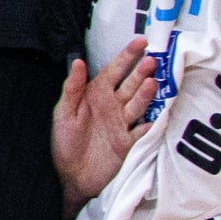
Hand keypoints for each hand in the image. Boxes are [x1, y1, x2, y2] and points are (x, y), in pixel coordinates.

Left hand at [51, 39, 157, 207]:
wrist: (71, 177)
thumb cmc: (63, 143)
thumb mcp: (63, 113)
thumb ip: (73, 88)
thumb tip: (78, 62)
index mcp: (96, 95)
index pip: (114, 70)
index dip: (127, 56)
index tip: (141, 42)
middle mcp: (112, 106)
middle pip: (131, 84)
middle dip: (142, 72)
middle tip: (152, 61)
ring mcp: (123, 123)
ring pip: (138, 103)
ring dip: (146, 94)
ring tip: (152, 83)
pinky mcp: (130, 141)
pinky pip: (143, 130)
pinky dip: (150, 124)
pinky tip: (157, 117)